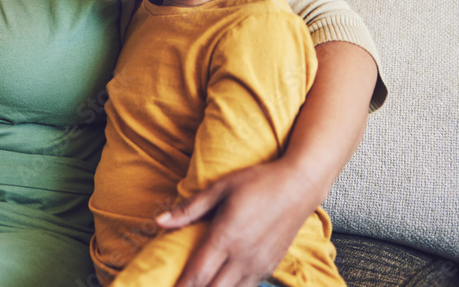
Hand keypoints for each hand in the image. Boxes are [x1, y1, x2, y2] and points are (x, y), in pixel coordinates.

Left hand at [156, 159, 316, 286]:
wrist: (299, 186)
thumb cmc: (257, 182)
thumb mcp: (220, 188)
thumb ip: (189, 208)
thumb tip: (159, 221)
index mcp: (226, 237)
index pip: (198, 273)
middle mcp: (243, 256)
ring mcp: (259, 265)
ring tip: (199, 285)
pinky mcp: (270, 267)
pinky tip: (221, 284)